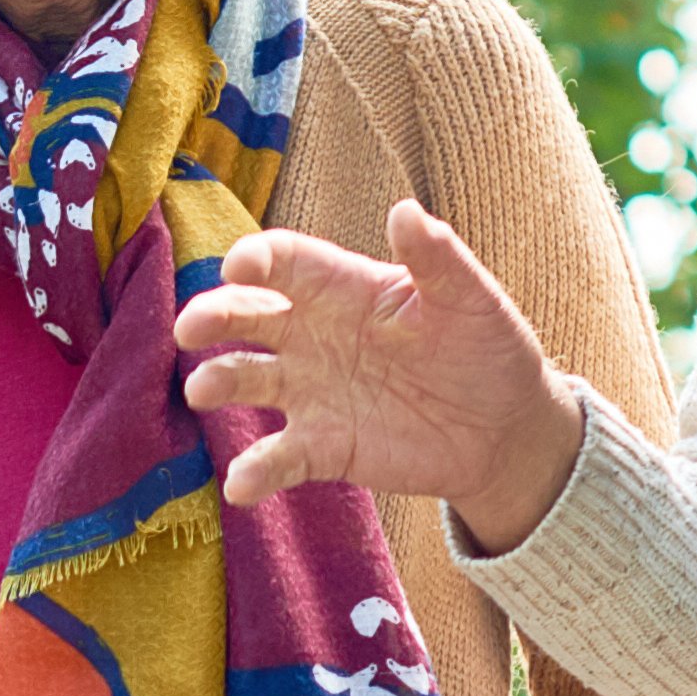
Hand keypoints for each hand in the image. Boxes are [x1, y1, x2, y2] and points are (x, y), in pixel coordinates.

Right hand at [171, 207, 590, 547]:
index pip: (286, 263)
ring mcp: (312, 392)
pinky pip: (279, 458)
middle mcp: (313, 335)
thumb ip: (437, 258)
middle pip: (246, 317)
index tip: (238, 267)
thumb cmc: (486, 347)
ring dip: (219, 383)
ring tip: (204, 390)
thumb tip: (405, 211)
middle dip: (213, 317)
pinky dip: (255, 471)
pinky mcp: (323, 447)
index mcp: (344, 288)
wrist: (504, 428)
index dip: (257, 260)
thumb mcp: (471, 298)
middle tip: (192, 328)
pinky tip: (241, 485)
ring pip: (247, 380)